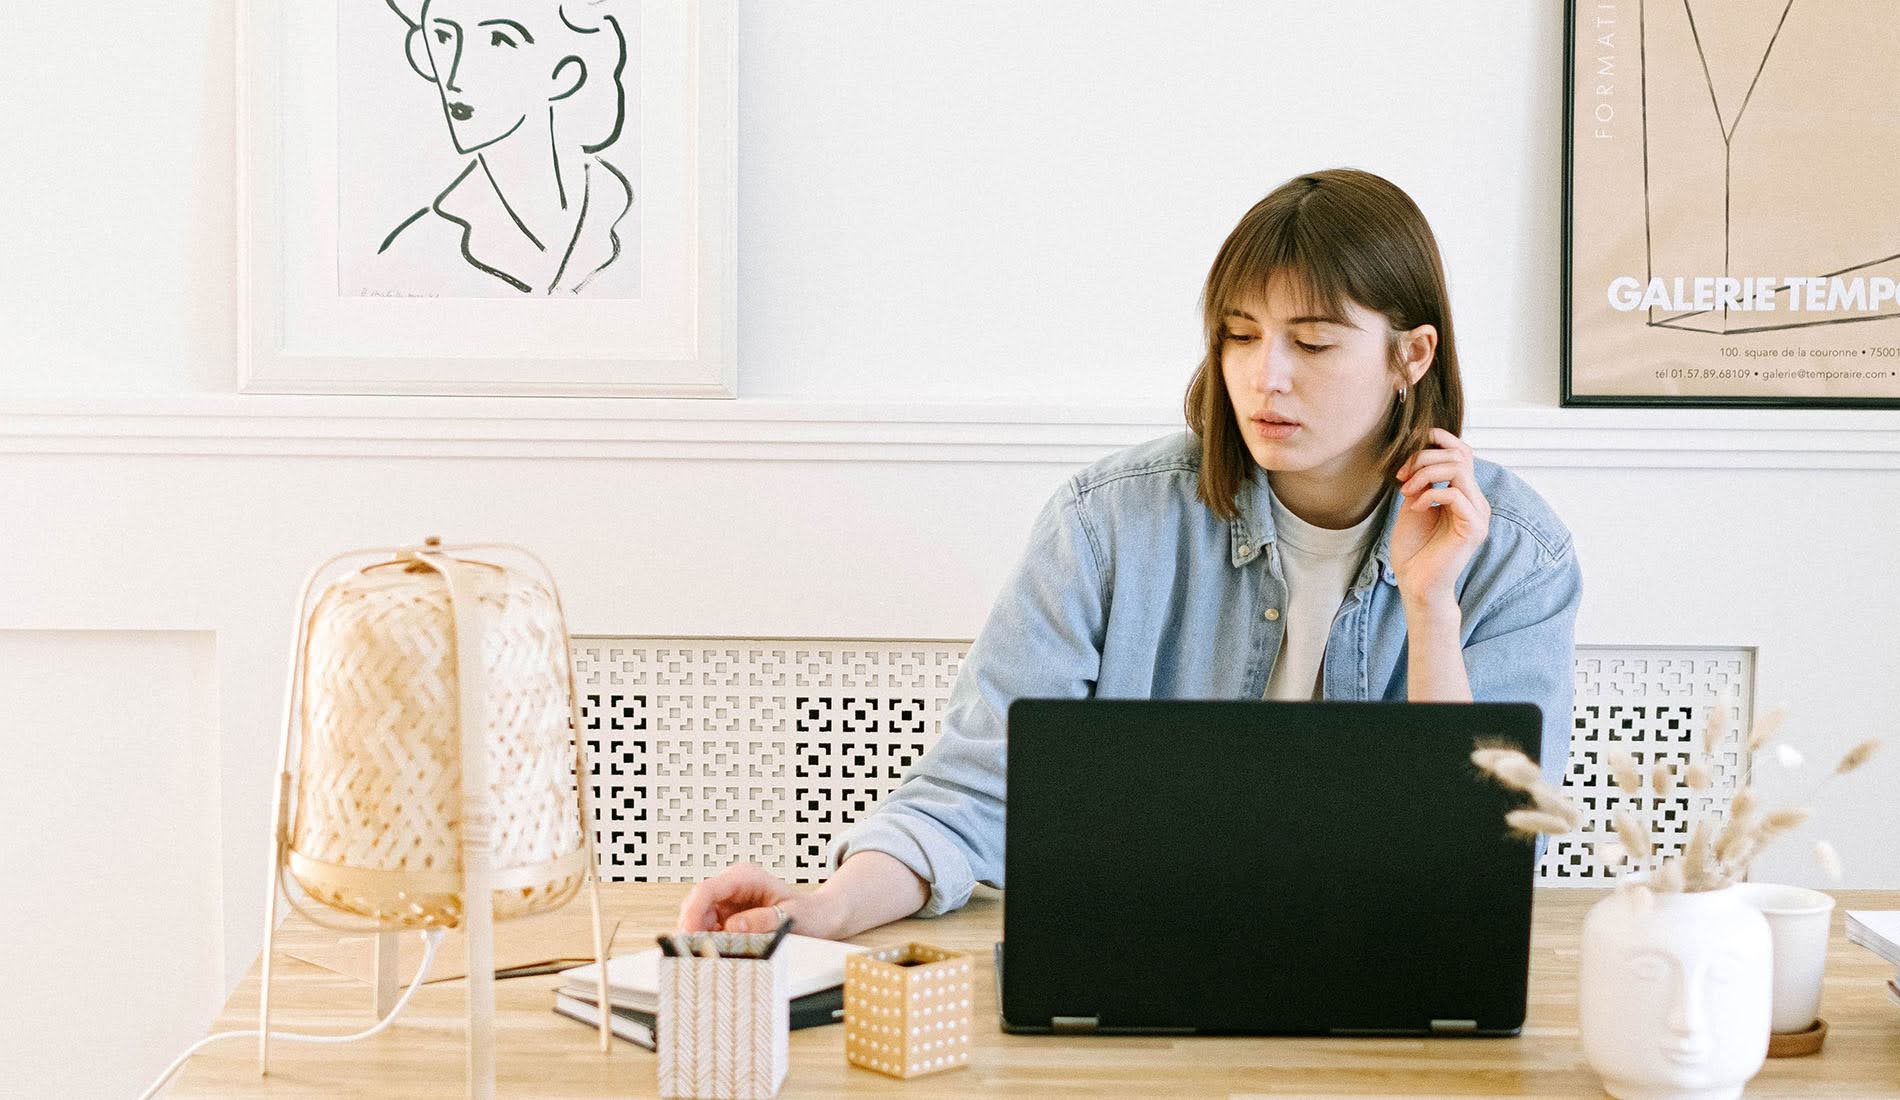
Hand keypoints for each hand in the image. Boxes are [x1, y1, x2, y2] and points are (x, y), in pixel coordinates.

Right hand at [676, 862, 848, 938]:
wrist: (820, 916)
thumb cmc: (809, 913)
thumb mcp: (791, 917)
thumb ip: (763, 920)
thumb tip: (734, 927)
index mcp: (745, 877)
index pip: (709, 889)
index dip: (694, 911)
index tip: (689, 932)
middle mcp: (733, 885)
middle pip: (698, 902)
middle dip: (692, 926)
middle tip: (694, 950)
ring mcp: (729, 900)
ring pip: (699, 916)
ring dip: (699, 935)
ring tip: (706, 954)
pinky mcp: (729, 915)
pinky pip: (709, 926)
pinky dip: (708, 940)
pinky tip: (715, 952)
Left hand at [1388, 428, 1490, 607]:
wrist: (1416, 585)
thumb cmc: (1414, 550)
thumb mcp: (1413, 505)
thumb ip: (1421, 481)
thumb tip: (1419, 455)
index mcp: (1464, 494)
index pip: (1463, 452)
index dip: (1439, 439)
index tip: (1409, 448)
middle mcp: (1476, 501)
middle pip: (1460, 455)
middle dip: (1424, 458)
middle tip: (1401, 476)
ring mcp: (1478, 514)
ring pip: (1459, 469)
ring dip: (1425, 474)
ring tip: (1406, 491)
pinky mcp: (1474, 528)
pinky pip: (1454, 494)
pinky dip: (1429, 494)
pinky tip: (1415, 508)